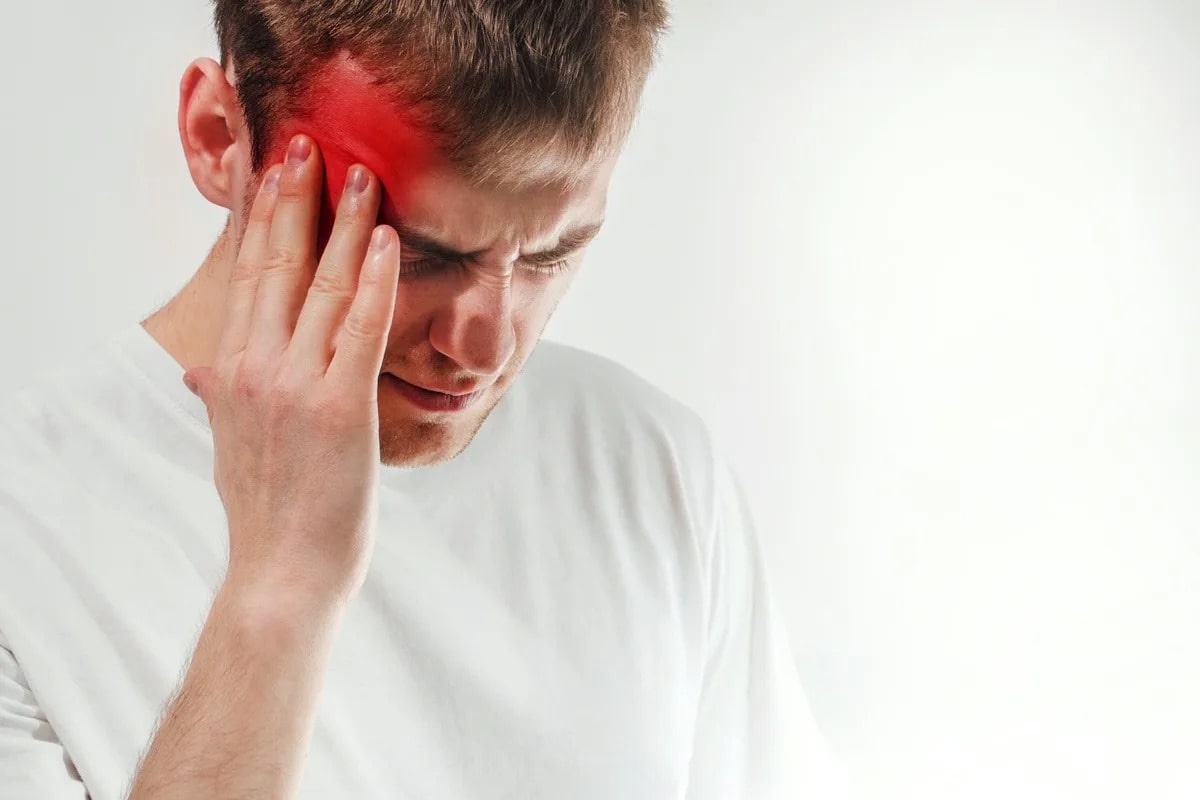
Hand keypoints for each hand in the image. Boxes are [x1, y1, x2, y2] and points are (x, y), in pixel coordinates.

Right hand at [183, 134, 399, 602]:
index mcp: (229, 372)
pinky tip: (385, 240)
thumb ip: (221, 401)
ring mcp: (294, 384)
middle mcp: (253, 367)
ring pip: (319, 284)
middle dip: (294, 198)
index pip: (245, 276)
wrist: (282, 574)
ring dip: (343, 223)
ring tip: (360, 174)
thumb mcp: (229, 447)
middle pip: (275, 264)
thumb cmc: (267, 513)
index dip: (258, 217)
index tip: (267, 170)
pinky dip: (372, 279)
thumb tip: (205, 377)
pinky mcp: (339, 406)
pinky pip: (358, 327)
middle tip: (308, 143)